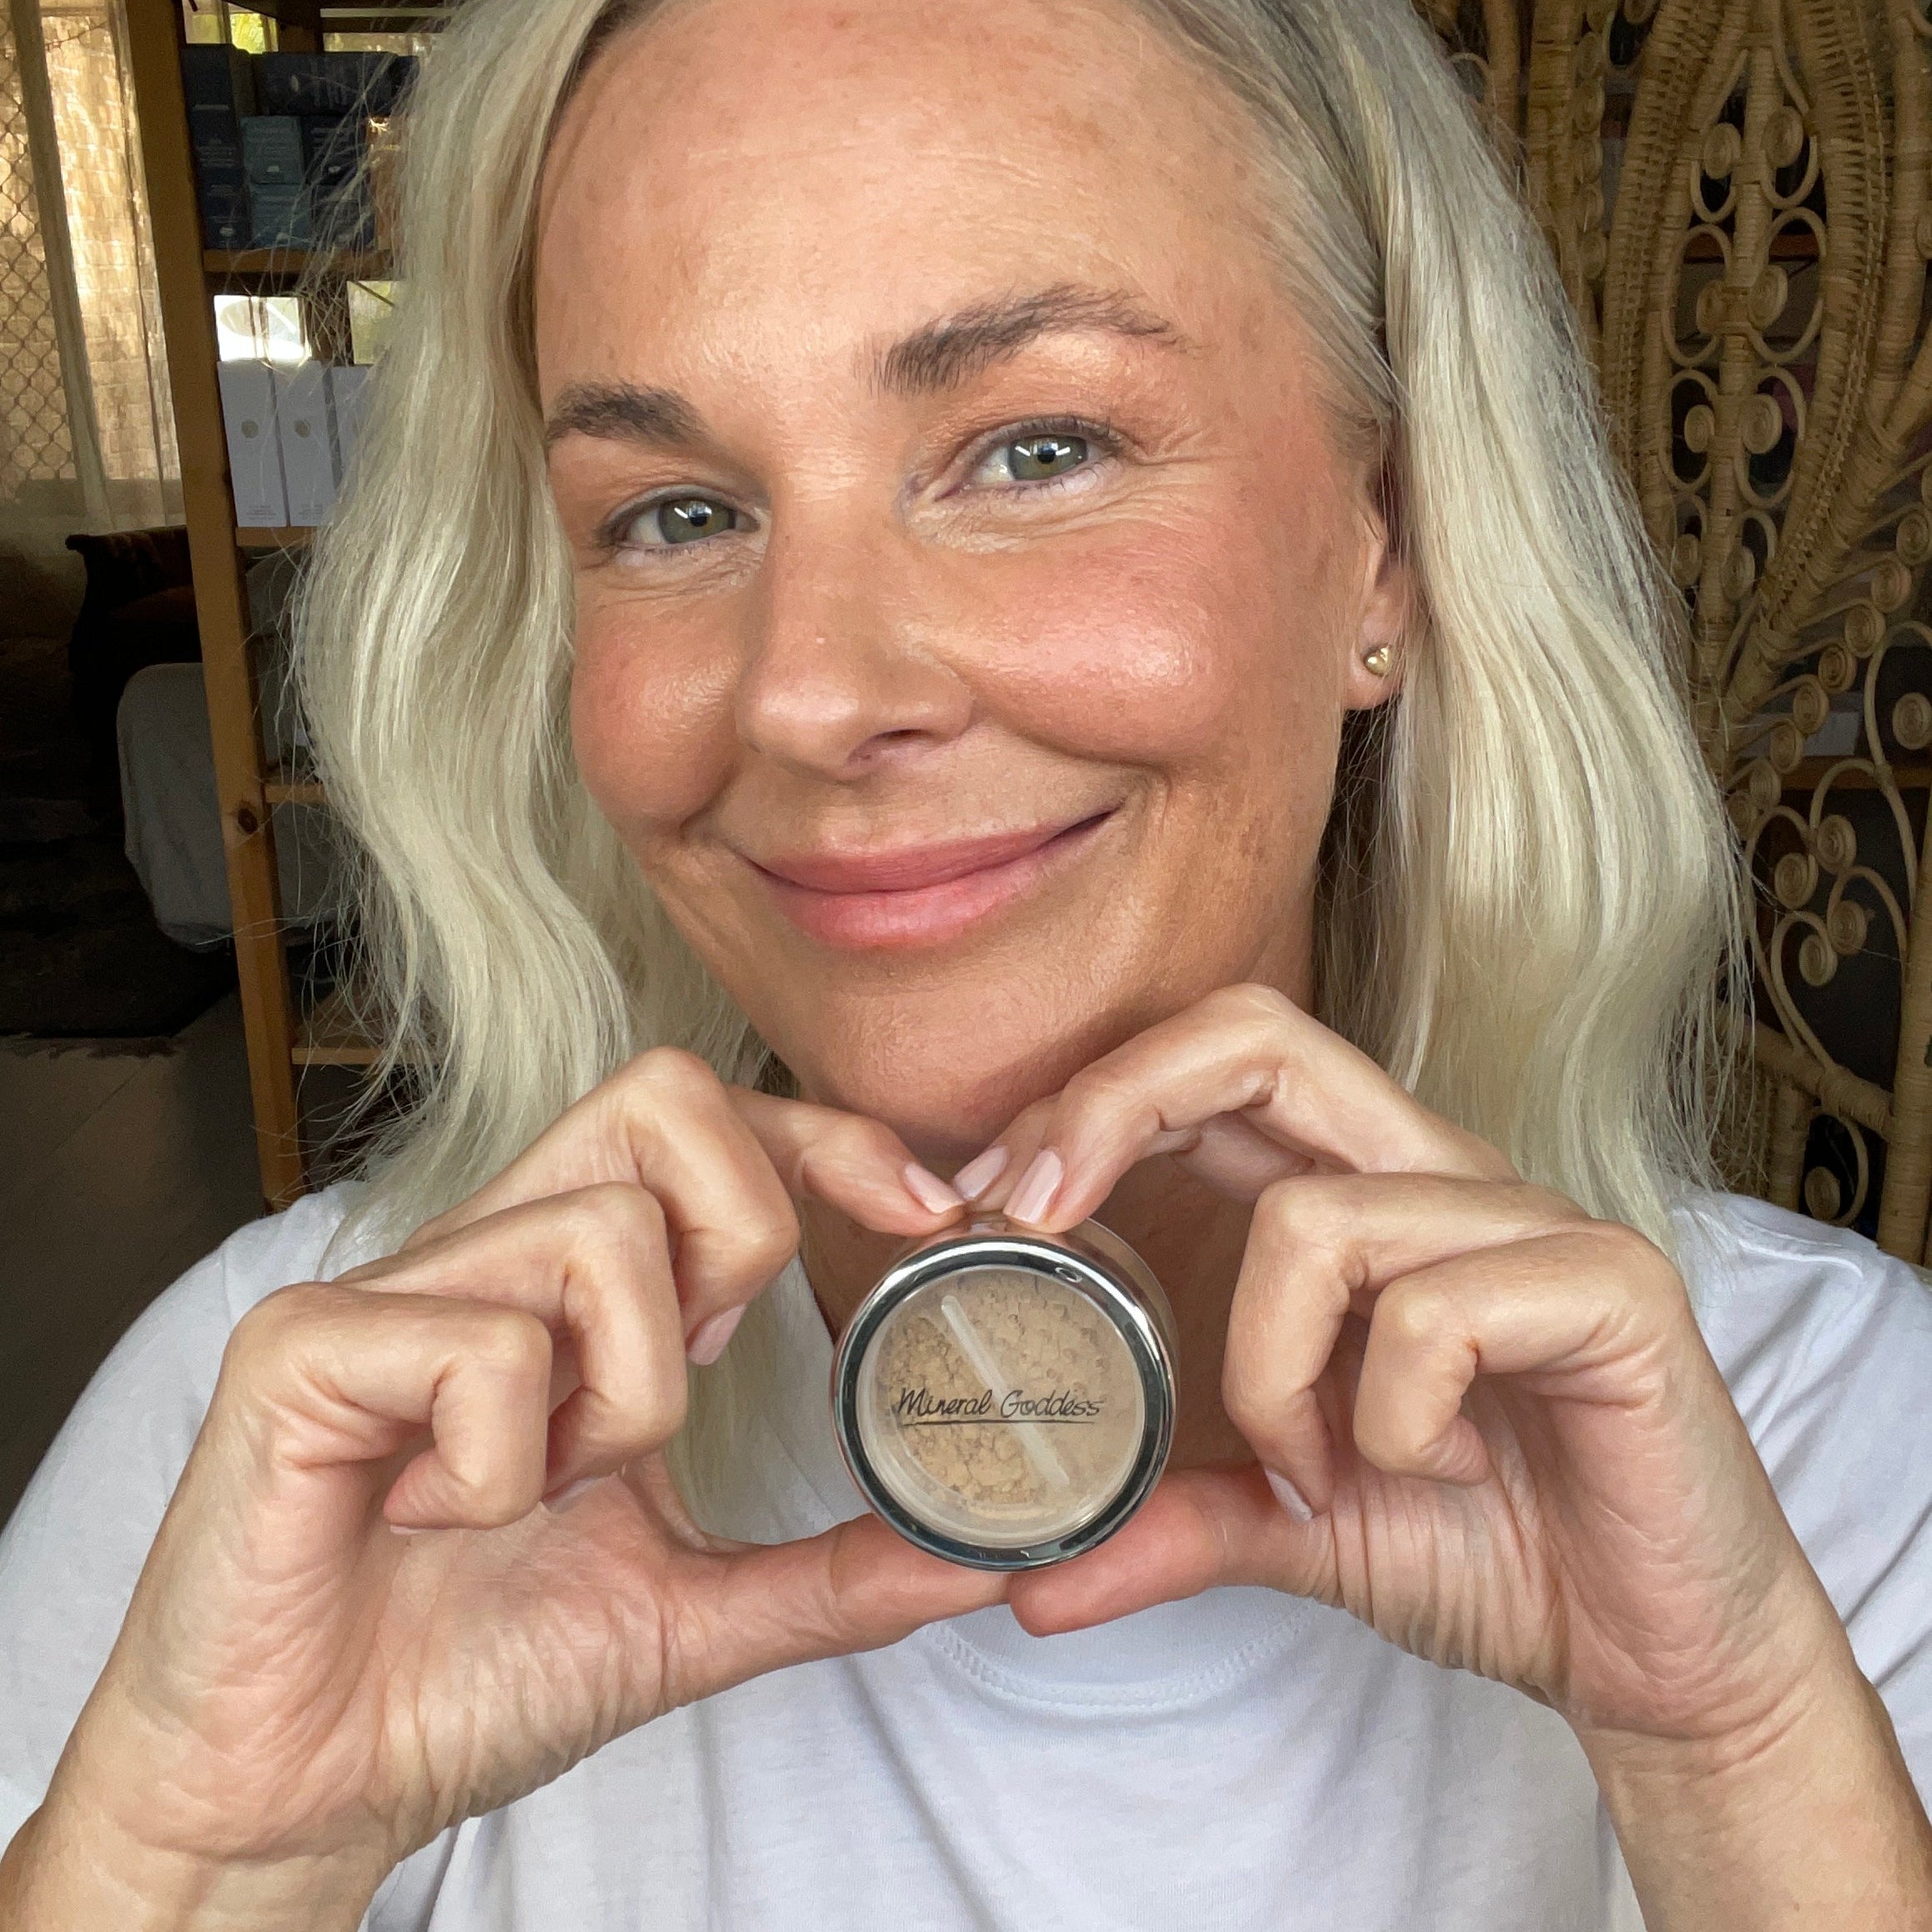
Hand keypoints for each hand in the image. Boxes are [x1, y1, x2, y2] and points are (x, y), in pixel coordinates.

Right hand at [21, 1050, 999, 1918]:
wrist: (297, 1791)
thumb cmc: (467, 1674)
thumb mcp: (686, 1610)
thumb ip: (829, 1573)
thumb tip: (981, 1557)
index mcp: (566, 1285)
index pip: (706, 1119)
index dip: (822, 1136)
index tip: (922, 1207)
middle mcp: (484, 1250)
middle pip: (661, 1098)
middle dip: (736, 1237)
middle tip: (699, 1373)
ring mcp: (390, 1291)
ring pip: (598, 1236)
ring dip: (620, 1401)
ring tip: (544, 1489)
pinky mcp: (301, 1350)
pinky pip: (480, 1347)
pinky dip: (499, 1464)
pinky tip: (439, 1519)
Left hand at [959, 985, 1850, 1750]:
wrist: (1663, 1654)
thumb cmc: (1485, 1547)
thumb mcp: (1293, 1525)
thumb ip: (1170, 1523)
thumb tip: (1024, 1579)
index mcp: (1363, 1195)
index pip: (1218, 1061)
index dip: (1091, 1099)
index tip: (991, 1201)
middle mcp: (1438, 1176)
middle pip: (1259, 1037)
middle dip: (1115, 1107)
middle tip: (1034, 1220)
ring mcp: (1529, 1219)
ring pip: (1319, 1219)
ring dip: (1271, 1372)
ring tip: (1318, 1466)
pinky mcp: (1611, 1288)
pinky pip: (1435, 1314)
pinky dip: (1390, 1422)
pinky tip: (1438, 1475)